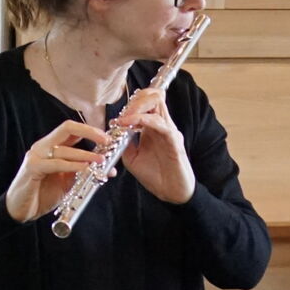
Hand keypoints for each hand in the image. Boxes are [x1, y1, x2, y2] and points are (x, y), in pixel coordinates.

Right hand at [4, 119, 114, 224]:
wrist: (21, 210)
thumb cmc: (42, 194)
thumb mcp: (67, 181)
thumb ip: (82, 172)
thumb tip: (108, 169)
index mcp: (51, 146)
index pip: (72, 130)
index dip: (90, 130)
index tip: (107, 138)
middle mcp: (43, 146)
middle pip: (67, 128)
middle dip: (90, 132)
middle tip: (106, 141)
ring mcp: (36, 156)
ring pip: (64, 149)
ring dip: (86, 154)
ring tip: (100, 160)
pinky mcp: (33, 168)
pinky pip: (56, 164)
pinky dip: (72, 166)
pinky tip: (84, 168)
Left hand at [111, 88, 195, 205]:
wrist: (170, 193)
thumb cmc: (155, 176)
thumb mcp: (132, 158)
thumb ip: (124, 142)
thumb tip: (114, 130)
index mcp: (154, 128)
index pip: (147, 102)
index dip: (132, 102)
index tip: (118, 116)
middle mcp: (163, 125)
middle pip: (153, 96)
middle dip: (135, 100)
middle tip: (122, 113)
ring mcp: (169, 131)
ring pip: (157, 103)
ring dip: (137, 107)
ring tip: (124, 118)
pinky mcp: (174, 141)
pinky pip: (160, 124)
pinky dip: (143, 120)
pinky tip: (130, 125)